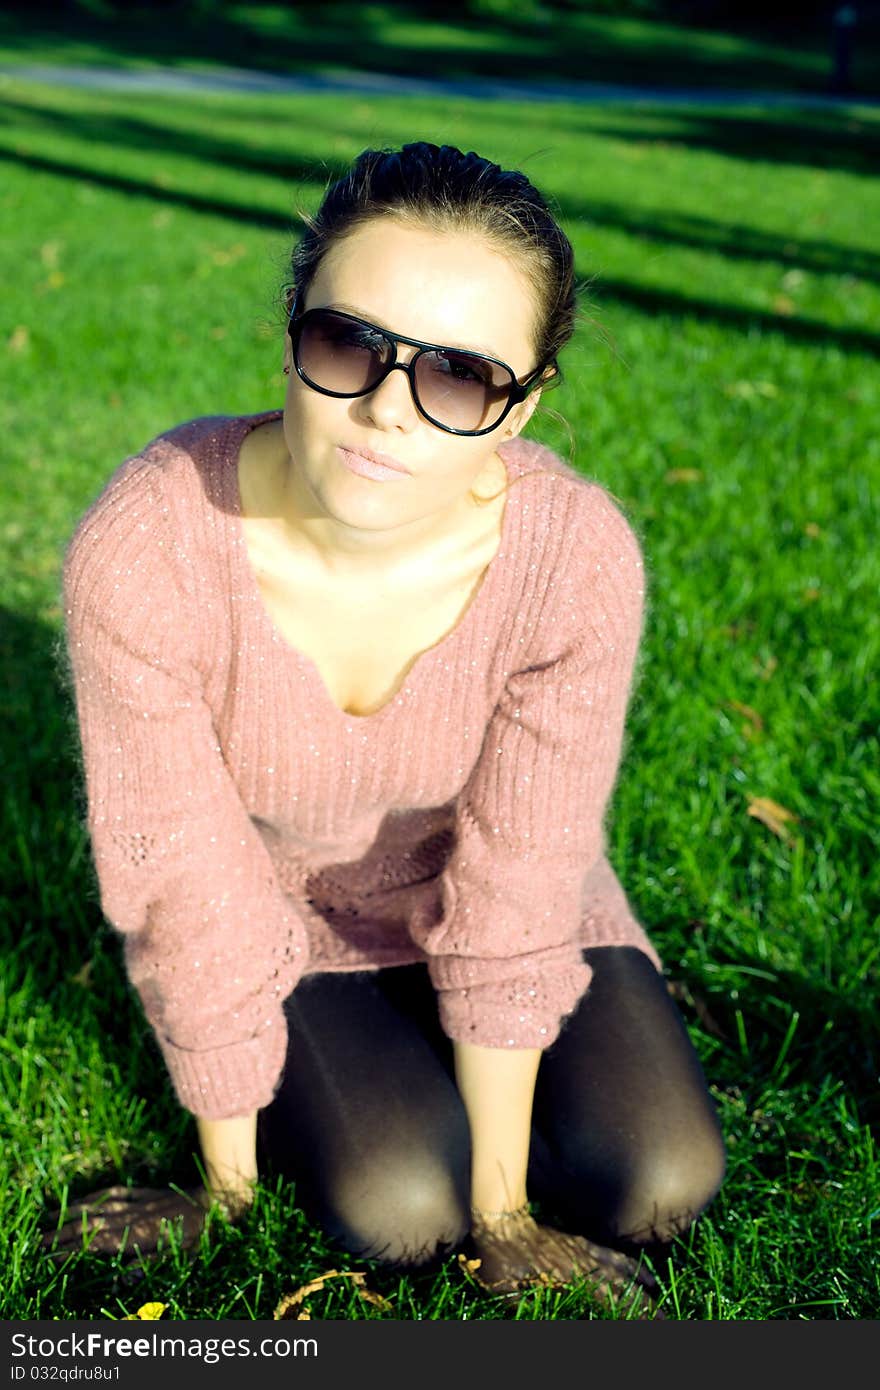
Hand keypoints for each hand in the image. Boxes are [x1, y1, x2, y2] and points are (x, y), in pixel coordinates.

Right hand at [39, 1184, 217, 1263]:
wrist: (220, 1197)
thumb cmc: (203, 1233)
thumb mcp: (180, 1256)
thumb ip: (149, 1265)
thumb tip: (122, 1278)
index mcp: (138, 1235)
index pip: (96, 1244)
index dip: (72, 1251)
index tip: (49, 1256)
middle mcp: (133, 1217)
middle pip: (90, 1225)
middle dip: (62, 1234)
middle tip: (38, 1241)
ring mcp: (138, 1203)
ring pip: (98, 1208)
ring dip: (72, 1214)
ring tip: (50, 1220)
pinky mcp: (147, 1193)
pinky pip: (116, 1193)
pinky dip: (97, 1196)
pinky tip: (85, 1200)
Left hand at [467, 1207, 662, 1316]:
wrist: (498, 1220)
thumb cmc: (499, 1262)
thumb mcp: (512, 1295)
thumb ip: (534, 1307)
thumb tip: (557, 1316)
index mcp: (571, 1279)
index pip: (611, 1302)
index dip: (633, 1314)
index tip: (655, 1323)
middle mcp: (582, 1265)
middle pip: (622, 1287)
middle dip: (646, 1305)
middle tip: (667, 1318)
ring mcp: (581, 1251)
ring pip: (619, 1267)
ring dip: (640, 1282)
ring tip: (658, 1292)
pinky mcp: (576, 1241)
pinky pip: (608, 1252)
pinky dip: (625, 1262)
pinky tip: (630, 1267)